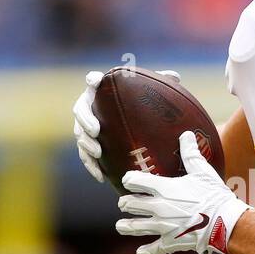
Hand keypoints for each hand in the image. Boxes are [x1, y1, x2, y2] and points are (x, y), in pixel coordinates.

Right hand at [73, 67, 183, 182]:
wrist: (136, 129)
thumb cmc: (143, 107)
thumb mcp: (153, 96)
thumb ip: (162, 84)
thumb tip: (175, 77)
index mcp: (103, 91)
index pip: (93, 80)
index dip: (92, 79)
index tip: (95, 81)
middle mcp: (91, 107)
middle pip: (80, 109)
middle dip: (85, 120)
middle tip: (96, 130)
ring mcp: (87, 127)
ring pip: (80, 134)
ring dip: (86, 143)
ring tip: (97, 153)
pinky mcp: (89, 146)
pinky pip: (85, 156)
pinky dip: (91, 166)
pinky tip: (100, 176)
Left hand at [116, 130, 251, 253]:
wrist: (224, 222)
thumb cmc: (214, 194)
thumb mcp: (202, 171)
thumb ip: (190, 153)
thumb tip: (186, 133)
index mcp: (163, 188)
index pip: (135, 181)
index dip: (129, 179)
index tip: (127, 179)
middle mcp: (157, 207)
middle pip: (131, 204)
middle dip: (125, 203)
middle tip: (124, 203)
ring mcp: (162, 226)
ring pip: (136, 227)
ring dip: (126, 226)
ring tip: (121, 225)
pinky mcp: (170, 242)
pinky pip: (154, 248)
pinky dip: (146, 251)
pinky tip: (140, 252)